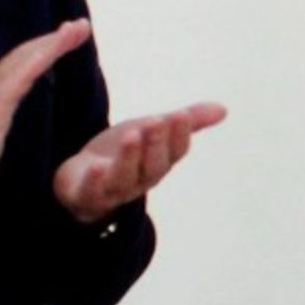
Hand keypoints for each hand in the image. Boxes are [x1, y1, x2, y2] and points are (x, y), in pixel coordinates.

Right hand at [0, 21, 93, 206]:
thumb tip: (14, 98)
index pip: (19, 62)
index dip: (45, 46)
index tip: (72, 34)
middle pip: (21, 56)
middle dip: (53, 38)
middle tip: (82, 25)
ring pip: (19, 63)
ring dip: (48, 45)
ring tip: (74, 31)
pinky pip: (13, 85)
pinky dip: (33, 65)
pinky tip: (51, 53)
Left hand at [53, 101, 228, 223]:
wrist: (81, 179)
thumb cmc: (123, 154)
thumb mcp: (152, 131)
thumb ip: (186, 122)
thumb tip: (224, 109)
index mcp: (159, 163)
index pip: (175, 152)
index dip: (179, 135)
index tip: (181, 115)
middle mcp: (140, 179)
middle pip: (153, 165)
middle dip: (157, 143)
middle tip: (158, 120)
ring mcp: (114, 189)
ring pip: (124, 176)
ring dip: (130, 157)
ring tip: (132, 135)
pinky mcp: (85, 194)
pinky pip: (91, 191)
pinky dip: (94, 180)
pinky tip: (96, 165)